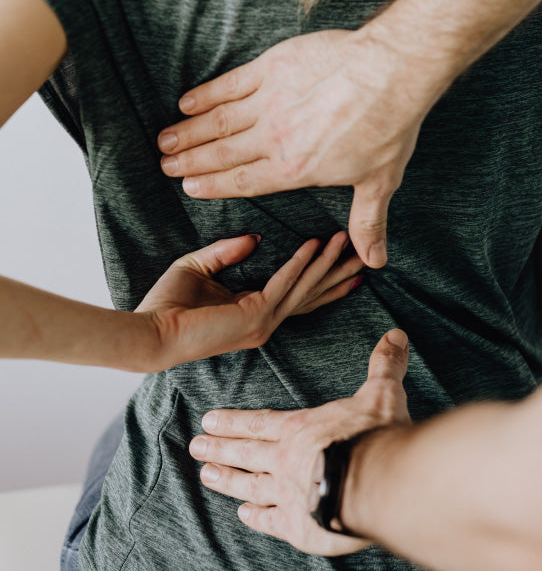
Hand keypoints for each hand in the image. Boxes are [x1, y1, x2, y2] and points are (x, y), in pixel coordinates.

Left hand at [137, 231, 362, 371]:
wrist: (148, 333)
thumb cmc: (167, 305)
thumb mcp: (199, 267)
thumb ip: (227, 252)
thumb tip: (256, 238)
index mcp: (254, 314)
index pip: (297, 296)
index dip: (322, 280)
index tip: (345, 266)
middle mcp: (265, 322)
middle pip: (311, 294)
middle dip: (338, 274)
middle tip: (364, 257)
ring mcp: (263, 323)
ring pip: (304, 287)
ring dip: (327, 263)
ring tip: (347, 242)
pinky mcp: (255, 316)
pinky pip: (284, 283)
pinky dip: (301, 263)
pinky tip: (315, 245)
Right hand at [158, 29, 442, 267]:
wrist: (390, 73)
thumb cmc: (388, 128)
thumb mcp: (379, 183)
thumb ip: (368, 223)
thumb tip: (376, 261)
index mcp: (293, 170)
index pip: (243, 182)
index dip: (213, 185)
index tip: (189, 187)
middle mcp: (273, 139)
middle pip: (222, 154)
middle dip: (190, 162)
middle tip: (165, 165)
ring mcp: (269, 102)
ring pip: (218, 122)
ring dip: (188, 132)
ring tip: (165, 140)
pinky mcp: (271, 68)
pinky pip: (229, 84)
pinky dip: (205, 94)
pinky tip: (187, 101)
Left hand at [189, 328, 410, 555]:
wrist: (379, 484)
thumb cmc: (376, 436)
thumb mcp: (382, 393)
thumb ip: (384, 365)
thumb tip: (395, 335)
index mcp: (301, 428)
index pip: (258, 421)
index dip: (232, 420)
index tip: (208, 419)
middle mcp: (286, 460)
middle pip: (246, 452)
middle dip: (219, 447)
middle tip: (195, 446)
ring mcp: (288, 494)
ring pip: (249, 485)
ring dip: (226, 480)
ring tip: (206, 475)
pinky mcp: (299, 527)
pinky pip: (270, 521)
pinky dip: (255, 517)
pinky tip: (243, 515)